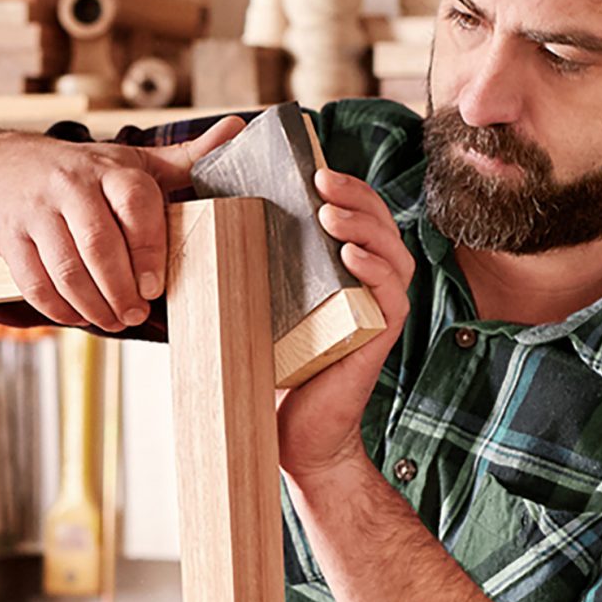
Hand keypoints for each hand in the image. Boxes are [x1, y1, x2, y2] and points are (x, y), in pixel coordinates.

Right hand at [0, 115, 243, 331]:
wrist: (1, 165)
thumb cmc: (81, 170)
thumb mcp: (132, 160)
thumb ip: (186, 158)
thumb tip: (237, 130)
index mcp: (110, 168)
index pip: (134, 203)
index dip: (148, 248)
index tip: (155, 286)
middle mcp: (71, 185)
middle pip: (99, 244)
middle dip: (121, 289)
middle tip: (136, 314)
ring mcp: (36, 212)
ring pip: (65, 269)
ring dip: (93, 305)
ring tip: (113, 320)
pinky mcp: (8, 238)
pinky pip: (34, 282)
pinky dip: (58, 308)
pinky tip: (78, 315)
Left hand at [276, 167, 414, 484]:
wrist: (290, 432)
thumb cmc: (275, 362)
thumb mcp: (263, 299)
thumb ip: (255, 261)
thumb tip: (209, 215)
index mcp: (346, 268)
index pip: (360, 213)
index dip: (347, 186)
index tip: (315, 168)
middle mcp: (370, 283)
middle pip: (380, 222)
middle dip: (355, 194)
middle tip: (322, 179)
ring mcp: (378, 309)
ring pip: (392, 252)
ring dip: (364, 226)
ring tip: (331, 214)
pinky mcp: (380, 337)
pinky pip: (392, 295)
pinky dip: (375, 270)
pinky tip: (351, 256)